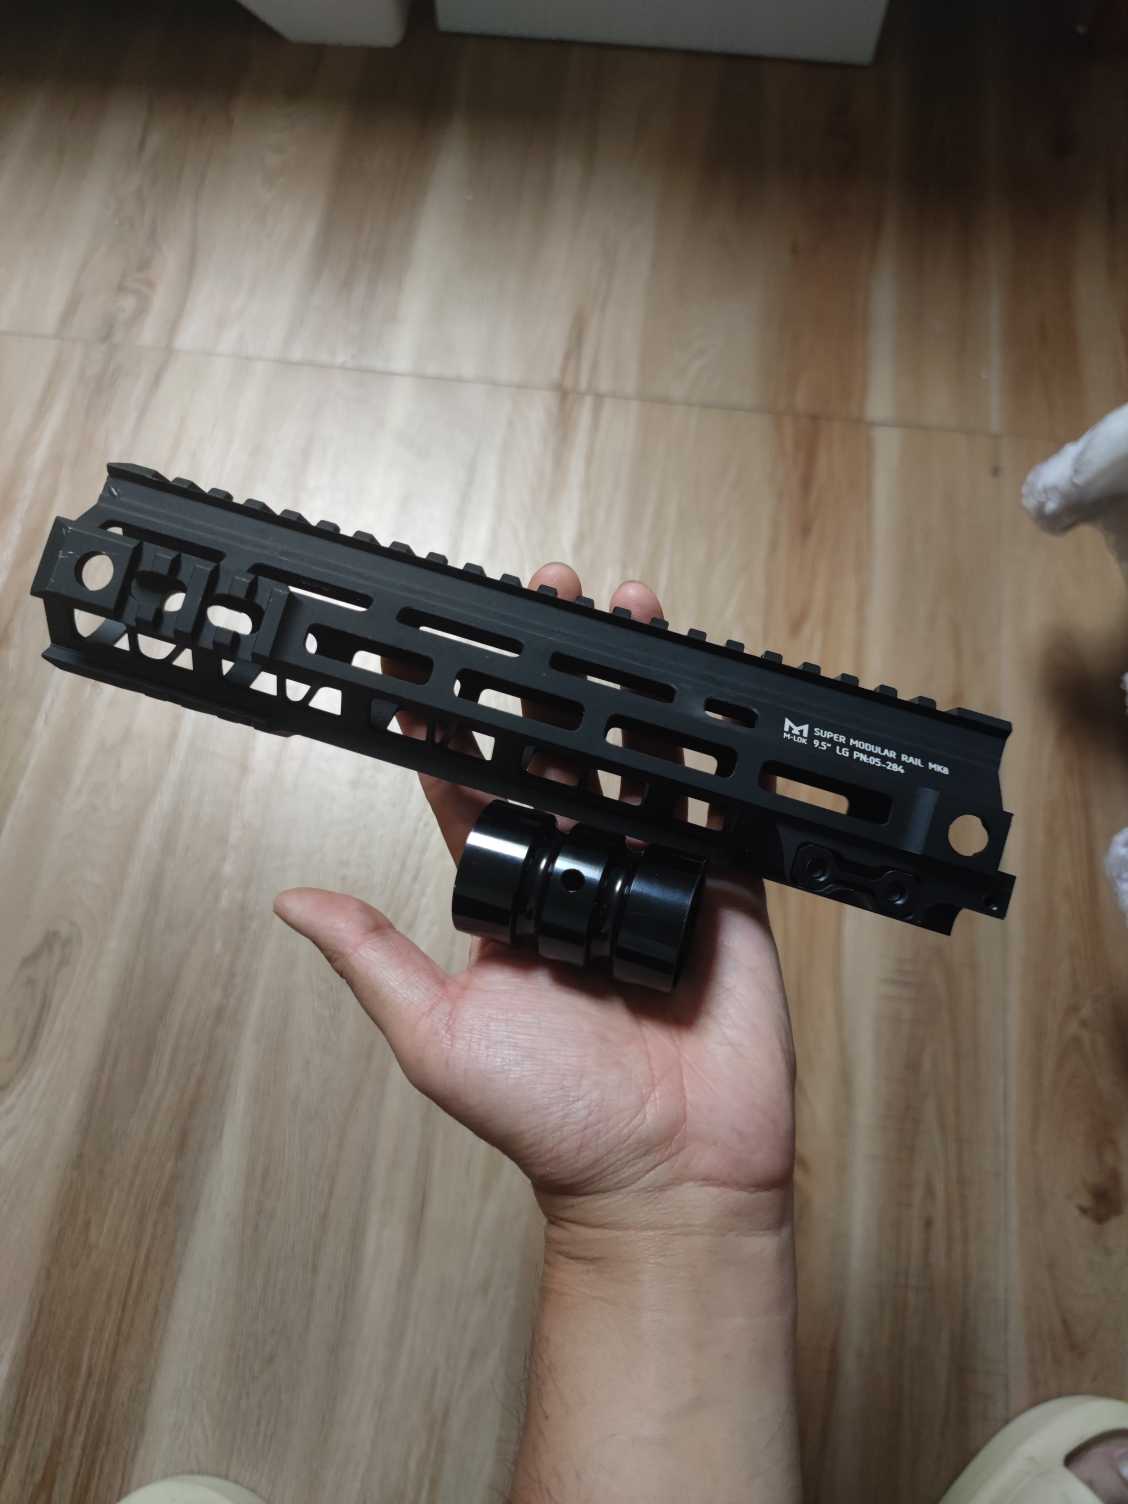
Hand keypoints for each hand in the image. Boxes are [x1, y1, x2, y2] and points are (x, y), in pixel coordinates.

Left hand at [275, 566, 795, 1233]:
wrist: (667, 1176)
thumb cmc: (551, 1122)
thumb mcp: (437, 1036)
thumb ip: (373, 958)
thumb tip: (292, 902)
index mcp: (510, 895)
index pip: (472, 787)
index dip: (451, 724)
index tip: (426, 663)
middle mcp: (579, 871)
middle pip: (559, 751)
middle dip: (548, 676)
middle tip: (540, 600)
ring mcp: (653, 873)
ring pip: (636, 759)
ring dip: (627, 685)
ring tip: (619, 610)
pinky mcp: (722, 886)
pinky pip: (714, 803)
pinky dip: (707, 746)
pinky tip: (697, 688)